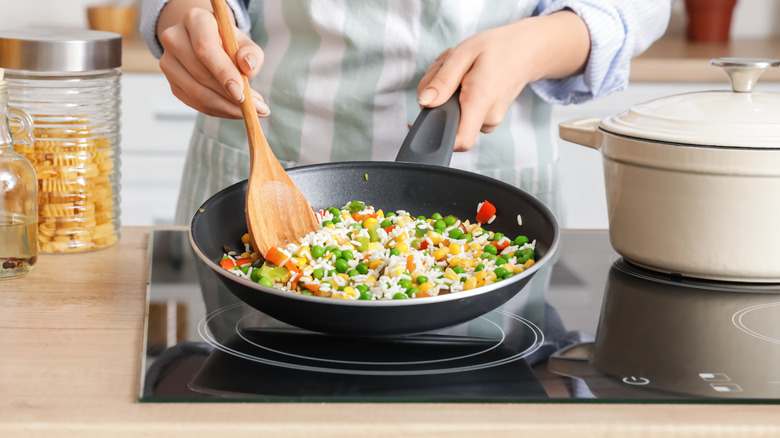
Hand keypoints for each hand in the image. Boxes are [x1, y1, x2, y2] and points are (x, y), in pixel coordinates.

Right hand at [156, 0, 268, 118]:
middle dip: (229, 96)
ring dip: (225, 107)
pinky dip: (217, 110)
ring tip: (248, 111)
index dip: (223, 72)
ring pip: (196, 92)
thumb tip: (248, 67)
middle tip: (255, 108)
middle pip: (200, 73)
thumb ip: (251, 53)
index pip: (205, 48)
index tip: (241, 93)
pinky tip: (233, 110)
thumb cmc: (228, 42)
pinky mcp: (171, 82)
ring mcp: (168, 62)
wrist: (207, 42)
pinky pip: (193, 102)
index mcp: (195, 20)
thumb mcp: (244, 42)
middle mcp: (174, 38)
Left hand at [417, 10, 589, 150]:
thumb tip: (424, 103)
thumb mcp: (464, 54)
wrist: (526, 51)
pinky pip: (463, 115)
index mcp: (481, 102)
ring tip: (458, 71)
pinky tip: (464, 79)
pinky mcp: (487, 120)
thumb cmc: (497, 49)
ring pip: (453, 117)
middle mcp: (488, 119)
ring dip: (445, 94)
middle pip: (446, 123)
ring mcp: (489, 122)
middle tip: (444, 70)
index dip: (437, 135)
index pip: (460, 141)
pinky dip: (456, 97)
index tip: (427, 115)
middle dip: (436, 98)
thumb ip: (443, 80)